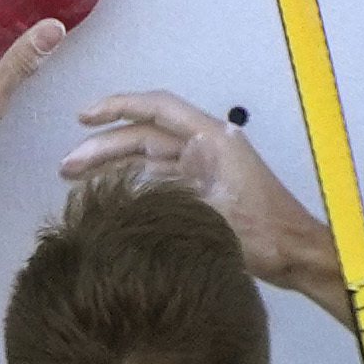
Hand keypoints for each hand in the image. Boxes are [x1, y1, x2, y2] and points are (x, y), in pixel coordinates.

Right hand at [64, 85, 341, 292]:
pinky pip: (158, 176)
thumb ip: (170, 198)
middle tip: (66, 166)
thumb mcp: (213, 215)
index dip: (117, 107)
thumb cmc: (268, 235)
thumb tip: (122, 199)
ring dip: (112, 165)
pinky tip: (106, 194)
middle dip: (103, 146)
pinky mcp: (203, 188)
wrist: (296, 255)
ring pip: (148, 157)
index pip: (158, 109)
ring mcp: (205, 167)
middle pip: (145, 135)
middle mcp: (208, 147)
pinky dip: (130, 181)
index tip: (84, 117)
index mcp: (213, 141)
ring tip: (74, 179)